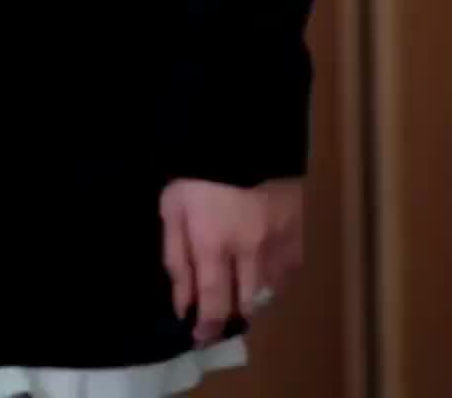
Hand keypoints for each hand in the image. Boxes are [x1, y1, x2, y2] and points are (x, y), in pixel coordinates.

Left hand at [160, 177, 303, 345]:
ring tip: (238, 283)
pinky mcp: (297, 231)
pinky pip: (288, 271)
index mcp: (213, 243)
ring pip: (268, 292)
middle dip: (230, 313)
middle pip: (245, 304)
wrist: (240, 133)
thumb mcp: (172, 209)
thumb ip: (177, 259)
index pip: (213, 303)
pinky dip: (273, 276)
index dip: (207, 327)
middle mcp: (249, 251)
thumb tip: (182, 304)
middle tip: (219, 307)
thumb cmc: (196, 171)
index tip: (200, 336)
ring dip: (252, 294)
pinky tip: (261, 263)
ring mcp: (277, 242)